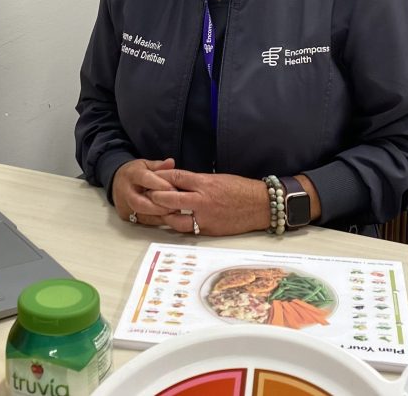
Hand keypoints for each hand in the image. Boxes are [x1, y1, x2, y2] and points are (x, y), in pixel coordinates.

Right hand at [112, 158, 177, 225]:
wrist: (115, 183)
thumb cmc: (134, 173)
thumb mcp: (145, 164)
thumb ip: (159, 165)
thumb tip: (171, 162)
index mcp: (131, 175)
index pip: (145, 179)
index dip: (160, 185)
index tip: (175, 190)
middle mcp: (125, 191)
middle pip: (140, 203)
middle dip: (159, 207)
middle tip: (176, 207)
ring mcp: (124, 206)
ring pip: (142, 215)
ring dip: (160, 215)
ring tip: (175, 213)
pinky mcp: (126, 216)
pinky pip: (143, 221)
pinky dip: (157, 221)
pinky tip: (169, 218)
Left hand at [149, 170, 268, 235]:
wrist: (260, 205)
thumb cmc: (240, 189)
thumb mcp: (218, 178)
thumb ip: (197, 181)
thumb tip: (178, 182)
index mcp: (205, 183)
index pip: (176, 177)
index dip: (161, 177)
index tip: (152, 177)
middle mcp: (203, 199)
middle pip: (170, 198)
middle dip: (155, 197)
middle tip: (147, 195)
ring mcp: (205, 217)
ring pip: (175, 218)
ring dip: (164, 215)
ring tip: (157, 212)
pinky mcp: (209, 230)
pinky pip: (188, 229)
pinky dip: (179, 225)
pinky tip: (173, 222)